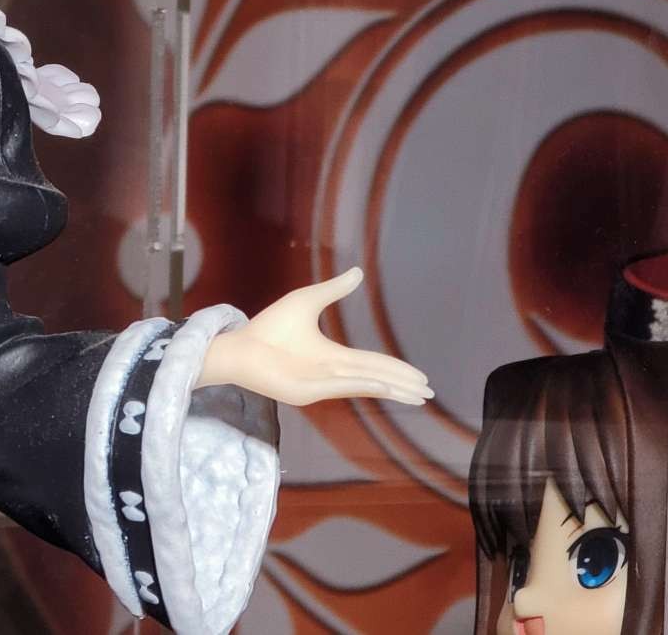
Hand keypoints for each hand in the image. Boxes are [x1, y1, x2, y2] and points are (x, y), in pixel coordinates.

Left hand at [196, 268, 432, 406]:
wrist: (240, 345)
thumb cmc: (270, 327)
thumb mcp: (306, 301)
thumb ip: (333, 290)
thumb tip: (357, 272)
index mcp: (333, 357)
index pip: (373, 363)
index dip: (396, 369)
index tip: (420, 376)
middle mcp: (331, 374)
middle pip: (375, 378)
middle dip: (401, 384)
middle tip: (428, 391)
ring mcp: (320, 385)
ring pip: (363, 387)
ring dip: (390, 389)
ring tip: (416, 394)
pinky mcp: (307, 392)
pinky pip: (340, 388)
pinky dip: (363, 385)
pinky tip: (382, 385)